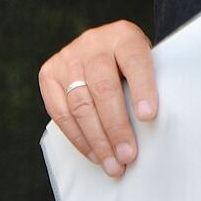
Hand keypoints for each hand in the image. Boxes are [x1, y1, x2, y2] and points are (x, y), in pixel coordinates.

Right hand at [38, 21, 158, 176]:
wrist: (105, 48)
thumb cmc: (132, 67)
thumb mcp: (147, 64)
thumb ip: (150, 86)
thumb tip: (151, 129)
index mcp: (124, 36)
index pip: (134, 61)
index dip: (142, 89)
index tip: (149, 116)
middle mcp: (93, 43)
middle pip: (102, 88)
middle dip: (116, 127)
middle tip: (127, 156)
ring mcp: (68, 57)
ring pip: (80, 104)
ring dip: (97, 140)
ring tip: (113, 165)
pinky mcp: (49, 74)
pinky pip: (60, 113)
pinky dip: (78, 139)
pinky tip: (94, 155)